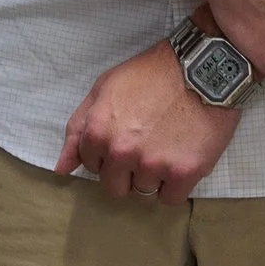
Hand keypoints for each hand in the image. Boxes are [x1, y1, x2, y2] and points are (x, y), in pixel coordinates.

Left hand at [54, 42, 240, 203]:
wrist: (202, 67)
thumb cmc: (151, 74)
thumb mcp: (105, 88)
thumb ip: (78, 129)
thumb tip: (62, 169)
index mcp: (98, 133)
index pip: (92, 166)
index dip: (108, 152)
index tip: (126, 136)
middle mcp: (121, 152)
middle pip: (115, 187)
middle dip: (127, 171)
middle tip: (147, 145)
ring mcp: (153, 165)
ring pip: (144, 192)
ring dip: (153, 175)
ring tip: (168, 145)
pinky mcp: (183, 173)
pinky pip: (170, 198)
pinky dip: (176, 184)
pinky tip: (181, 157)